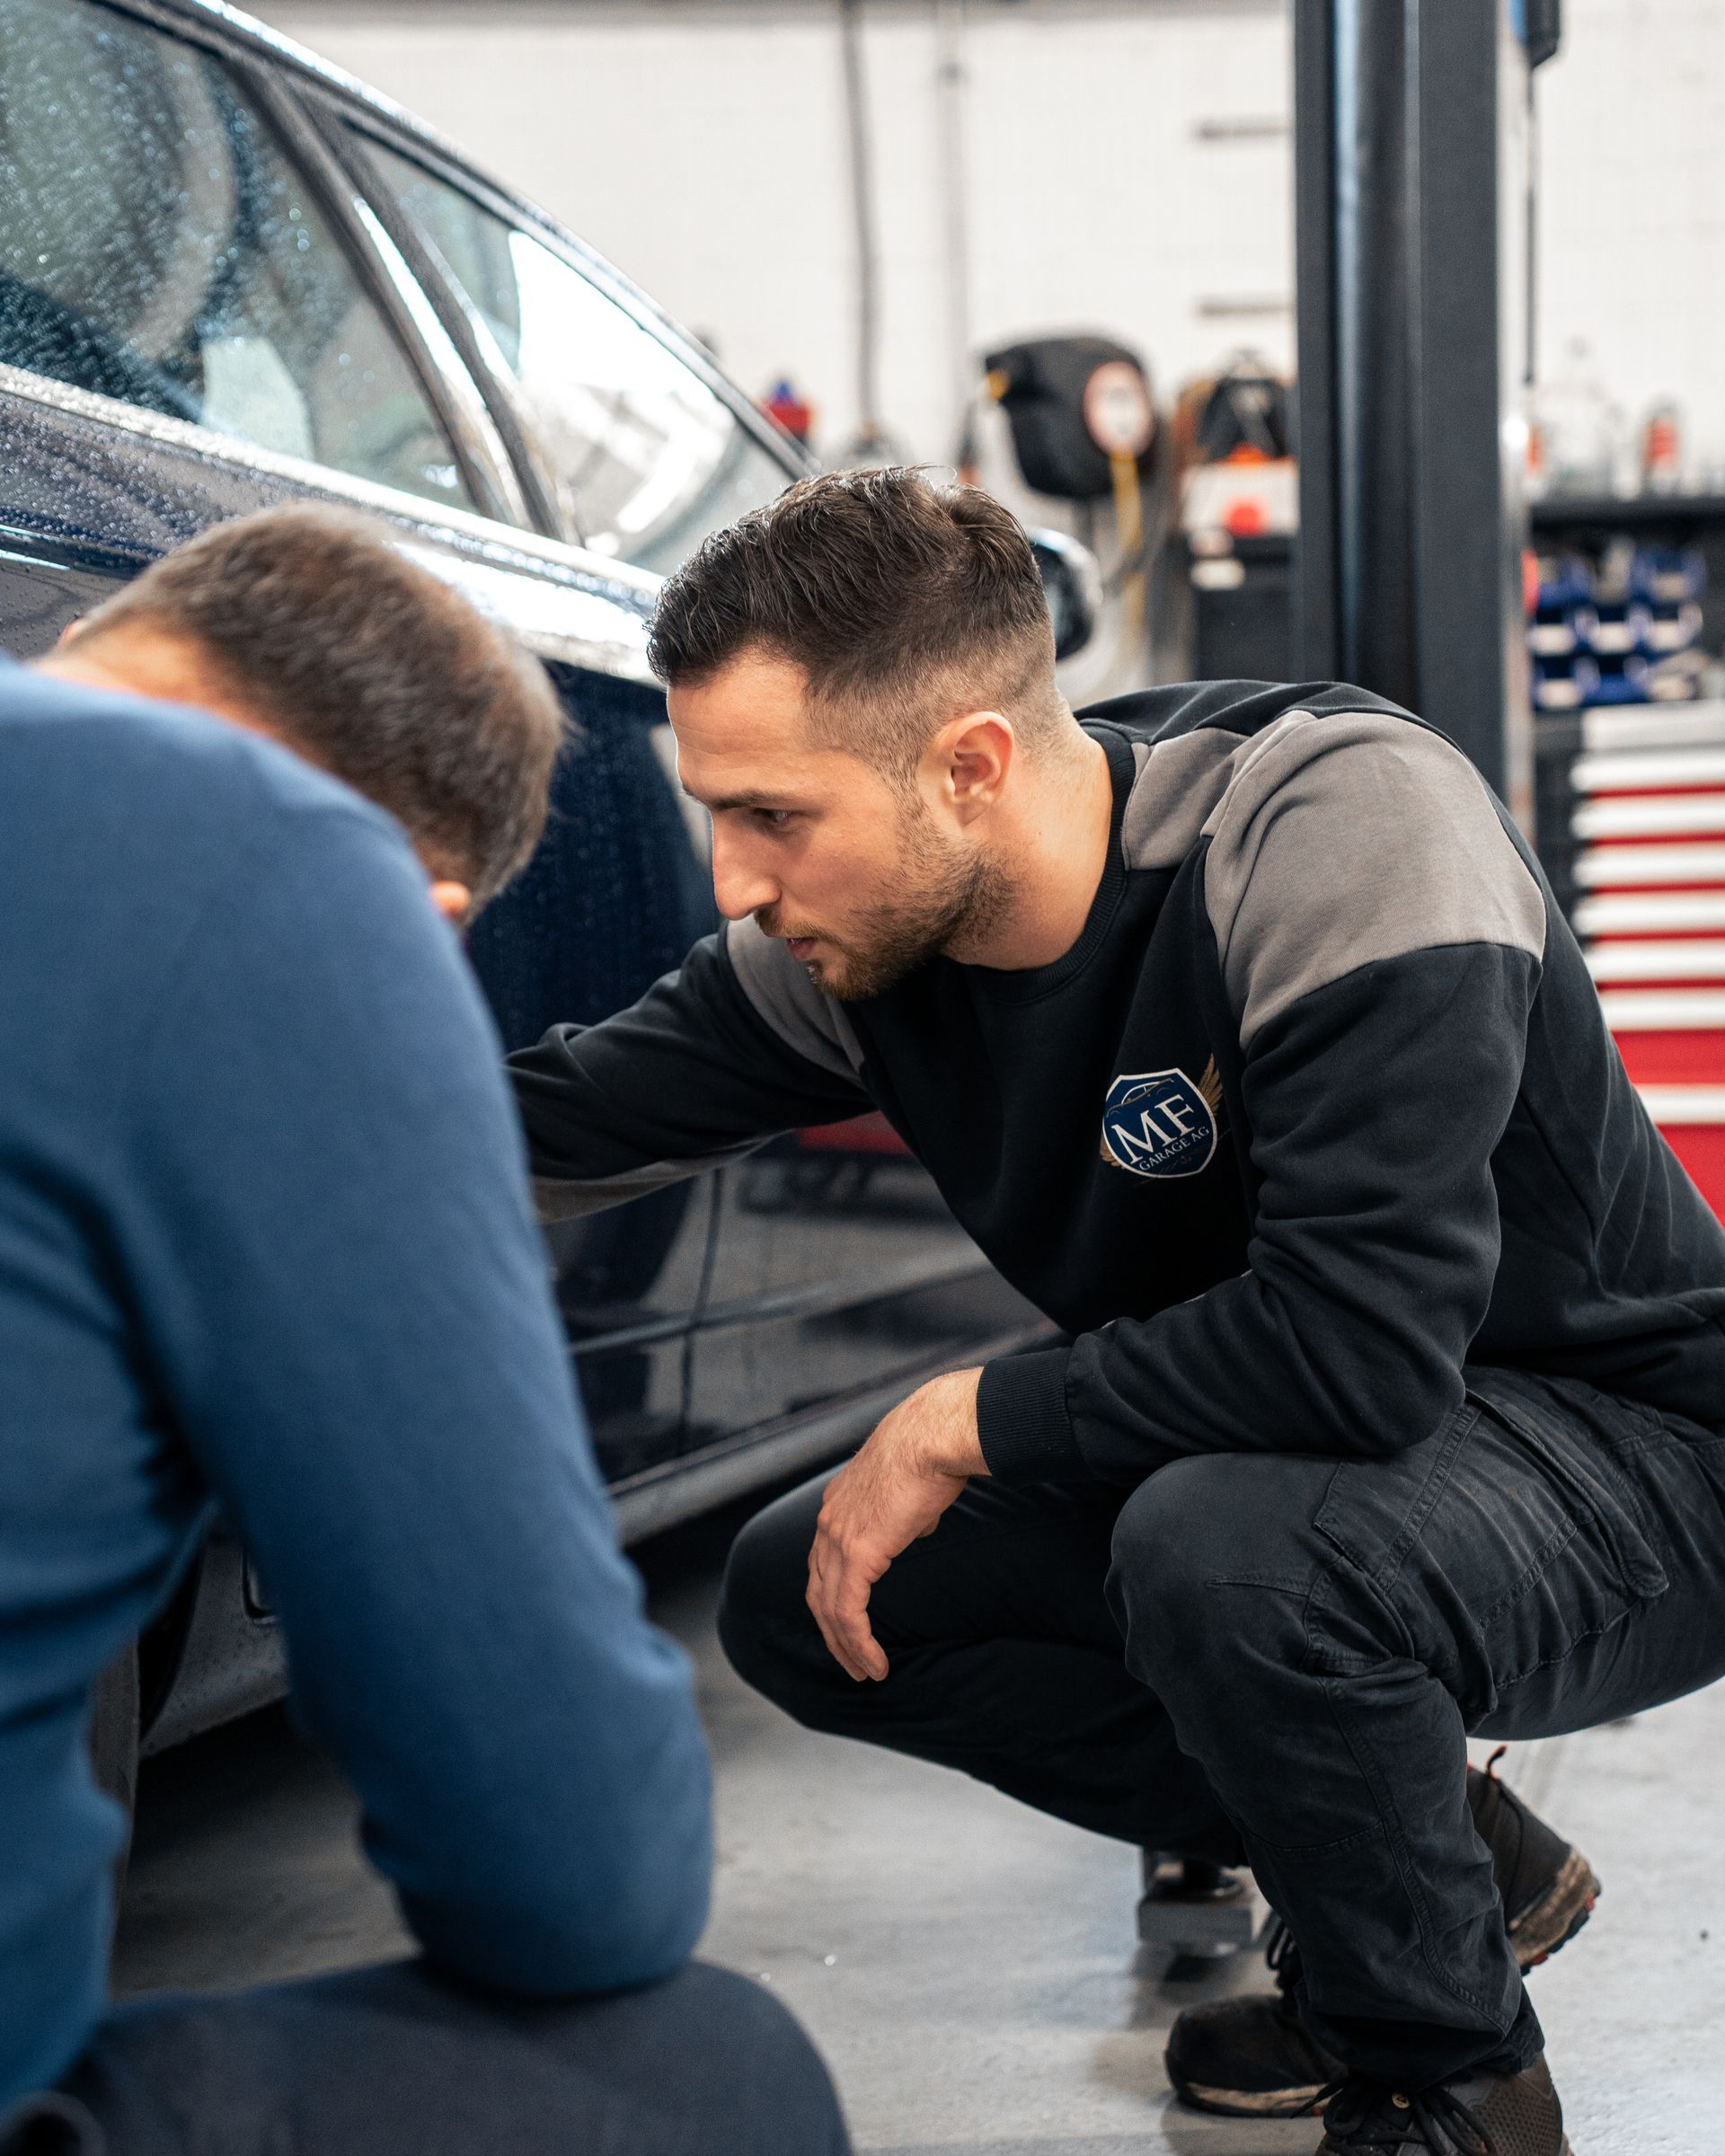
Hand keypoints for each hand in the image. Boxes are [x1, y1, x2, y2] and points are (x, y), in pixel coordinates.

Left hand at [806, 1367, 985, 1681]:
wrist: (933, 1435)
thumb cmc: (932, 1452)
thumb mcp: (912, 1485)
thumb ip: (907, 1511)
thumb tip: (917, 1526)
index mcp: (837, 1504)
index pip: (824, 1562)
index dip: (833, 1597)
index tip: (850, 1624)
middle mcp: (828, 1522)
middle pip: (818, 1591)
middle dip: (833, 1633)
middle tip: (852, 1662)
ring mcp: (838, 1539)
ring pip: (830, 1609)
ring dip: (846, 1647)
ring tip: (866, 1673)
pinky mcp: (857, 1555)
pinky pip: (849, 1612)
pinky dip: (859, 1643)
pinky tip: (875, 1663)